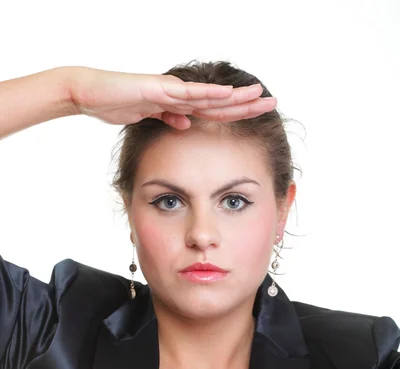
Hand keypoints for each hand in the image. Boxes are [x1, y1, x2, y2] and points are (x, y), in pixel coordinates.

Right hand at [68, 66, 276, 128]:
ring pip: (209, 96)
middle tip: (272, 103)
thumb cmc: (116, 104)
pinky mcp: (158, 91)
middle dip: (246, 104)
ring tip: (260, 96)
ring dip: (235, 98)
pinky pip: (188, 94)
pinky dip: (208, 95)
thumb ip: (168, 119)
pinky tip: (227, 94)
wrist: (91, 93)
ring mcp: (171, 91)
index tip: (257, 115)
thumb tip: (187, 125)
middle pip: (219, 103)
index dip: (236, 113)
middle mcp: (179, 96)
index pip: (214, 112)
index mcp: (178, 105)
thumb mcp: (147, 119)